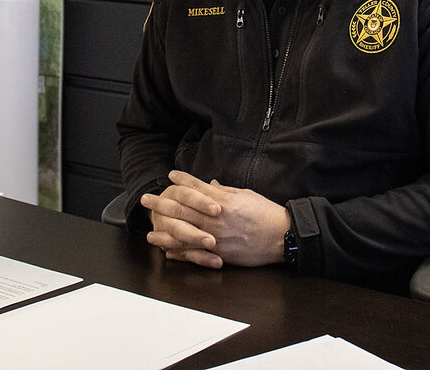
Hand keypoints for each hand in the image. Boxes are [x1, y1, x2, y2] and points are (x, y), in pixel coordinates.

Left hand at [142, 170, 289, 268]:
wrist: (282, 236)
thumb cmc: (267, 214)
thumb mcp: (247, 196)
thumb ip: (226, 191)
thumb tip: (211, 186)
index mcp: (224, 201)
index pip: (197, 188)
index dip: (182, 181)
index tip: (170, 176)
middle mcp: (216, 218)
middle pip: (183, 208)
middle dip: (163, 203)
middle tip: (147, 199)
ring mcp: (216, 237)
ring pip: (184, 232)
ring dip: (165, 230)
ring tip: (150, 230)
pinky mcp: (220, 253)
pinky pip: (195, 252)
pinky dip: (180, 251)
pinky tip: (168, 250)